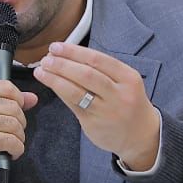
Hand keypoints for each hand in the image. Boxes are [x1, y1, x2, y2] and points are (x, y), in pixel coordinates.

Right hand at [0, 79, 39, 182]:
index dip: (19, 101)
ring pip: (13, 124)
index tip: (14, 115)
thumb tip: (32, 98)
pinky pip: (10, 140)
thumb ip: (7, 103)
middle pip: (13, 106)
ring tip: (10, 145)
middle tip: (11, 135)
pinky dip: (16, 149)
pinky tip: (9, 153)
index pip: (6, 87)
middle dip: (20, 124)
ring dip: (18, 138)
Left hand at [33, 42, 160, 169]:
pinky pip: (73, 104)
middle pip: (86, 74)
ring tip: (41, 71)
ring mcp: (107, 110)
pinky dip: (59, 92)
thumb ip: (102, 70)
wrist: (141, 135)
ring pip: (77, 91)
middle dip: (62, 64)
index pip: (98, 60)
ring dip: (55, 79)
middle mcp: (120, 94)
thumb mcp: (125, 82)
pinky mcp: (93, 123)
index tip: (56, 47)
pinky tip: (50, 84)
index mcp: (128, 78)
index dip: (74, 52)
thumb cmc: (127, 102)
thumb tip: (67, 54)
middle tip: (46, 59)